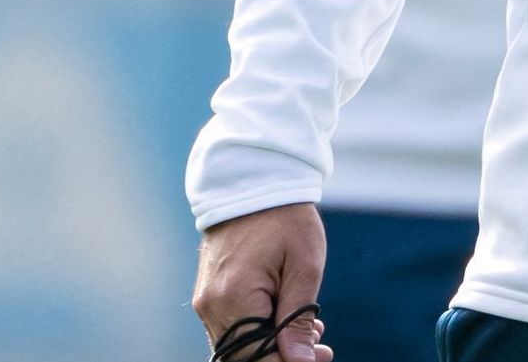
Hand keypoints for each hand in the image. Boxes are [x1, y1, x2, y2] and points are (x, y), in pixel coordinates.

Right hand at [194, 203, 333, 361]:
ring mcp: (206, 301)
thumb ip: (299, 317)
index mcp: (235, 296)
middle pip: (243, 357)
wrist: (252, 183)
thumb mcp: (305, 265)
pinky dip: (258, 332)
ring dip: (271, 346)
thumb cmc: (285, 219)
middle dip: (282, 357)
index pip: (257, 355)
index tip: (322, 356)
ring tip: (310, 330)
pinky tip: (286, 317)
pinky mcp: (208, 295)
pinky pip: (230, 329)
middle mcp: (212, 304)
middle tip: (321, 347)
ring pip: (236, 346)